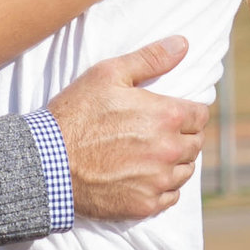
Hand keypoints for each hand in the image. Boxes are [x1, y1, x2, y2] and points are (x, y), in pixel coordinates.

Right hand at [47, 36, 207, 220]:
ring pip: (185, 171)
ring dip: (175, 162)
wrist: (49, 162)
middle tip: (159, 132)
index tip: (175, 112)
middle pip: (196, 144)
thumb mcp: (108, 74)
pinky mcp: (146, 205)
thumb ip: (151, 58)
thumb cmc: (76, 113)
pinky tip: (143, 176)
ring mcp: (159, 181)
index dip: (189, 111)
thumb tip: (183, 44)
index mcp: (166, 116)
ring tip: (151, 154)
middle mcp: (170, 150)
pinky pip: (170, 196)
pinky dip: (163, 187)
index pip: (200, 115)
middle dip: (183, 136)